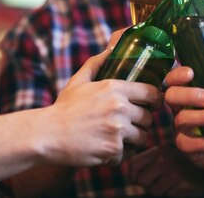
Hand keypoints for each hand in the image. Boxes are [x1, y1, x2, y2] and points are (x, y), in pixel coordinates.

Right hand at [43, 30, 161, 166]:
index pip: (152, 93)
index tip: (151, 105)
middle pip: (149, 117)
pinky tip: (103, 148)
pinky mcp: (113, 149)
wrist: (47, 134)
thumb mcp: (78, 81)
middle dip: (141, 122)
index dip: (155, 100)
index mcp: (115, 88)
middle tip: (129, 124)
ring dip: (133, 139)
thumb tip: (110, 50)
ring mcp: (118, 129)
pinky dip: (117, 154)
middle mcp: (120, 108)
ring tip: (117, 137)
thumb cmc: (63, 108)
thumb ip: (96, 64)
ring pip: (142, 137)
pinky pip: (126, 153)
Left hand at [130, 145, 203, 195]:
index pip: (133, 164)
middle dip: (148, 185)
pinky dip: (174, 194)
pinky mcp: (182, 185)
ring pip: (154, 190)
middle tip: (161, 183)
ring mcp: (174, 172)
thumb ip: (154, 161)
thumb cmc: (191, 165)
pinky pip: (168, 196)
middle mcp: (165, 159)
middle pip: (140, 179)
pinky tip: (183, 187)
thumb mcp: (172, 156)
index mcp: (161, 150)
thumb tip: (132, 173)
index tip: (140, 179)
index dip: (133, 175)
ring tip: (175, 184)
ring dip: (162, 191)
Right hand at [163, 40, 203, 171]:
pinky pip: (193, 146)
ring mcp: (181, 128)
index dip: (177, 74)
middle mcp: (179, 107)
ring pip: (182, 121)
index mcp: (187, 90)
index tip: (191, 72)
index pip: (172, 78)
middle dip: (189, 95)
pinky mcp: (187, 147)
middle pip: (171, 97)